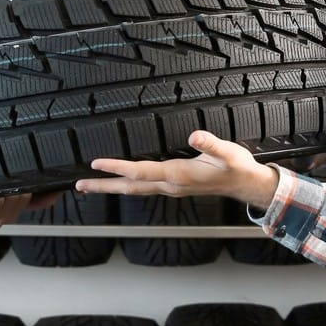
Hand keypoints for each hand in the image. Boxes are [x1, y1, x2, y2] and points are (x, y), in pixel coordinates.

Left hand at [75, 131, 280, 209]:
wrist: (246, 185)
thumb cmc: (236, 167)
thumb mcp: (228, 152)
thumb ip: (211, 143)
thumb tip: (194, 135)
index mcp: (178, 175)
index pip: (140, 172)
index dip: (117, 167)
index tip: (96, 163)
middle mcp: (170, 185)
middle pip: (130, 187)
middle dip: (104, 186)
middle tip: (79, 185)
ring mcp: (170, 188)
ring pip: (135, 190)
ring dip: (111, 187)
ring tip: (89, 186)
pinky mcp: (173, 187)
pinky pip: (143, 188)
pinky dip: (126, 185)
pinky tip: (120, 182)